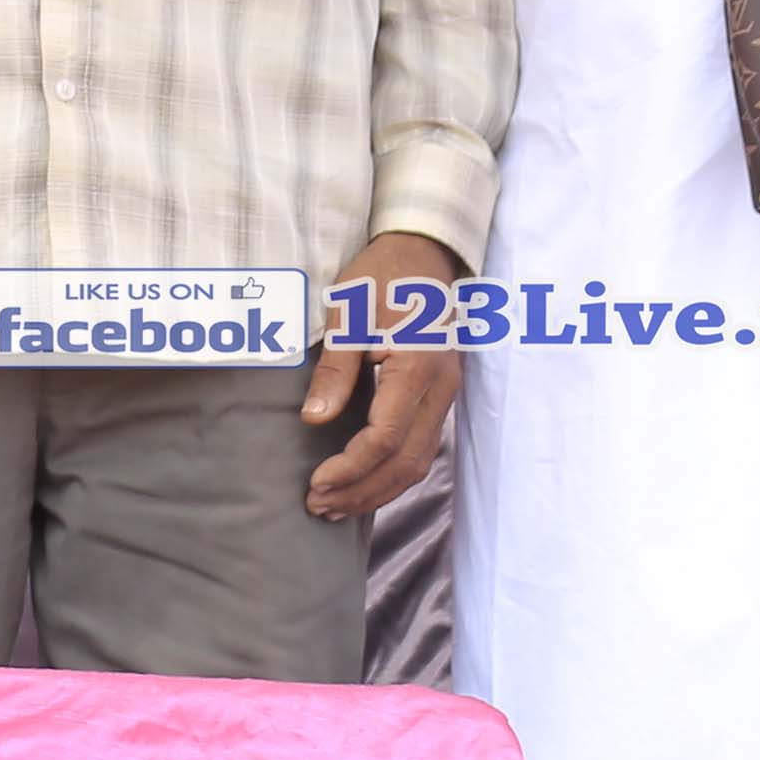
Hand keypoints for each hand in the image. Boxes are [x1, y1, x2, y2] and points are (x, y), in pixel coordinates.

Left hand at [302, 231, 464, 519]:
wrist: (422, 254)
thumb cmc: (381, 277)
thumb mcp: (347, 314)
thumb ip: (334, 369)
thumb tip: (314, 419)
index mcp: (417, 367)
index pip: (386, 438)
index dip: (351, 468)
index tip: (315, 483)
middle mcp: (440, 388)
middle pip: (406, 461)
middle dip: (362, 490)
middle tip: (318, 506)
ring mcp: (445, 394)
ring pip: (419, 461)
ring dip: (378, 489)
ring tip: (335, 505)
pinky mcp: (439, 396)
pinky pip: (421, 447)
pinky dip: (392, 473)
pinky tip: (363, 484)